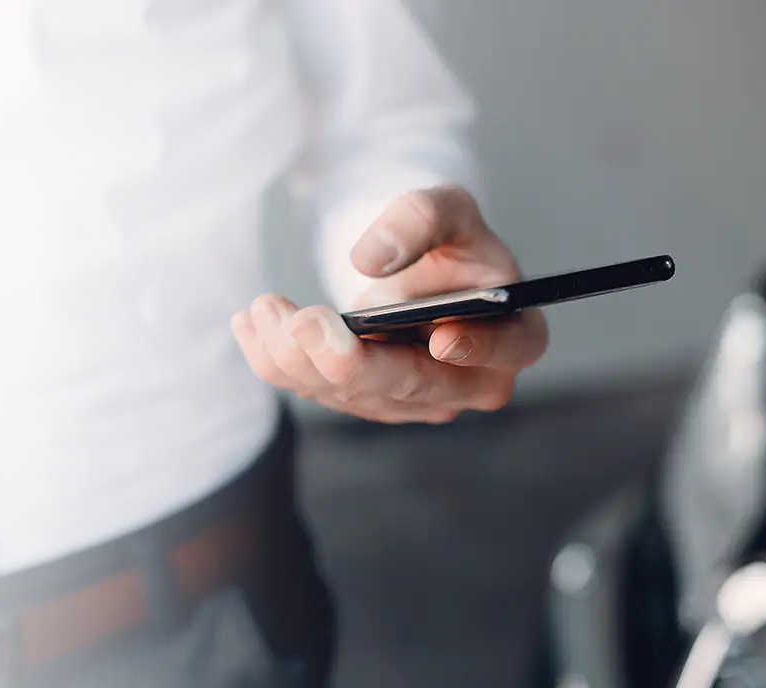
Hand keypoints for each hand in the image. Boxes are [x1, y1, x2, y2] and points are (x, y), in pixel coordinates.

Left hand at [231, 185, 543, 423]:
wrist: (412, 267)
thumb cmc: (444, 240)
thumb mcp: (445, 207)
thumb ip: (419, 219)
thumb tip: (370, 260)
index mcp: (514, 331)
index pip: (508, 348)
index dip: (478, 348)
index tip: (441, 337)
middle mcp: (470, 381)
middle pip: (412, 385)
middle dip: (350, 359)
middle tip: (302, 321)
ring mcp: (416, 401)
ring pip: (353, 393)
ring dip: (298, 356)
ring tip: (264, 307)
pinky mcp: (367, 402)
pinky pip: (318, 390)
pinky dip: (278, 361)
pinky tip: (250, 323)